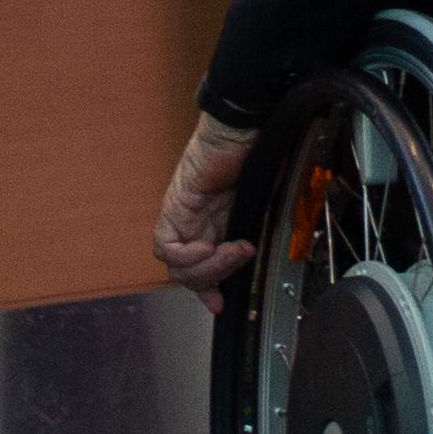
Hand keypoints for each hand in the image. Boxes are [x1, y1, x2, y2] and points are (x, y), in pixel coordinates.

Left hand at [156, 114, 257, 292]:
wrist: (241, 129)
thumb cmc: (254, 154)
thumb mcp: (261, 202)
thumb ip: (258, 228)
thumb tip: (265, 250)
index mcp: (213, 222)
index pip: (199, 267)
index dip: (208, 289)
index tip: (220, 304)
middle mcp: (194, 222)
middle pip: (187, 273)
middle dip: (214, 279)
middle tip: (240, 260)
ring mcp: (181, 215)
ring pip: (177, 266)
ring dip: (208, 268)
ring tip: (232, 250)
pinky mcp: (173, 207)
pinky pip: (167, 247)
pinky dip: (188, 256)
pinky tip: (208, 246)